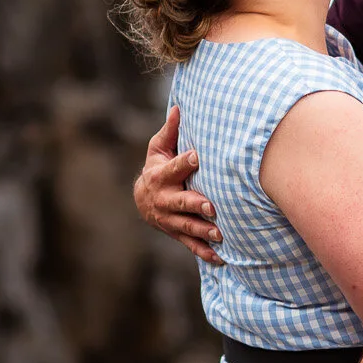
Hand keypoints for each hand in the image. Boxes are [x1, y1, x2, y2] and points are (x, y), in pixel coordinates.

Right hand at [134, 106, 222, 264]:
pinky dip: (204, 252)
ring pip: (186, 225)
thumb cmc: (157, 168)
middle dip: (195, 204)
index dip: (184, 162)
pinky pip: (190, 244)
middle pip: (180, 202)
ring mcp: (170, 219)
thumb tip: (179, 106)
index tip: (196, 156)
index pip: (173, 167)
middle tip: (210, 206)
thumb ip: (171, 131)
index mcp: (160, 176)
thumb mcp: (158, 148)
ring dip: (202, 230)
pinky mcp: (177, 233)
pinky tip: (220, 256)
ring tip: (219, 233)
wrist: (142, 200)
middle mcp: (164, 199)